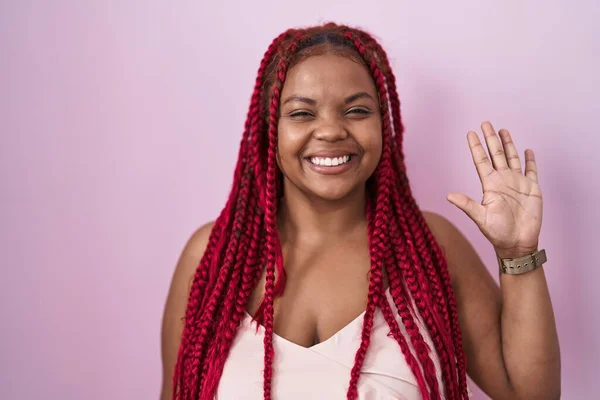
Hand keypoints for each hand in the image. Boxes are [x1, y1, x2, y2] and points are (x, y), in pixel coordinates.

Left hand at [446, 121, 542, 258]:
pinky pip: (531, 170)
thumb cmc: (497, 233)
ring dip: (508, 144)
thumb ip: (466, 204)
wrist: (517, 243)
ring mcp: (517, 183)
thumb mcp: (480, 217)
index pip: (481, 160)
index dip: (476, 147)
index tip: (470, 133)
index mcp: (489, 185)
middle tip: (485, 123)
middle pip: (496, 154)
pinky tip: (527, 150)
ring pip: (512, 158)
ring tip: (503, 130)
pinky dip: (530, 160)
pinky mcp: (532, 188)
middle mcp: (502, 180)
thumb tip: (448, 196)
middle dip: (490, 139)